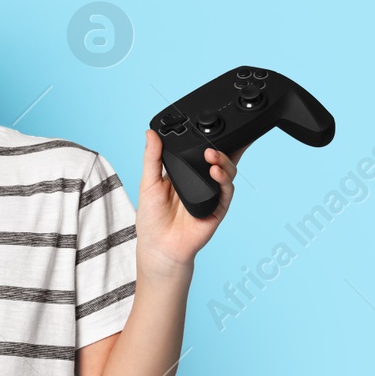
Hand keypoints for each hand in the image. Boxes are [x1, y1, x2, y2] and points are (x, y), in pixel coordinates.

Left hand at [136, 132, 246, 278]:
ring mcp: (211, 194)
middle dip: (220, 148)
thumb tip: (150, 134)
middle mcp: (200, 181)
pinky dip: (224, 180)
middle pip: (218, 159)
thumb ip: (152, 158)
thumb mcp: (148, 183)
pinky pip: (227, 191)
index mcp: (184, 173)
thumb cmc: (152, 219)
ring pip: (226, 172)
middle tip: (210, 145)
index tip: (205, 128)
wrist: (159, 247)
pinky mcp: (218, 208)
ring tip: (212, 156)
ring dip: (223, 161)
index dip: (205, 140)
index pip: (199, 152)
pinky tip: (216, 172)